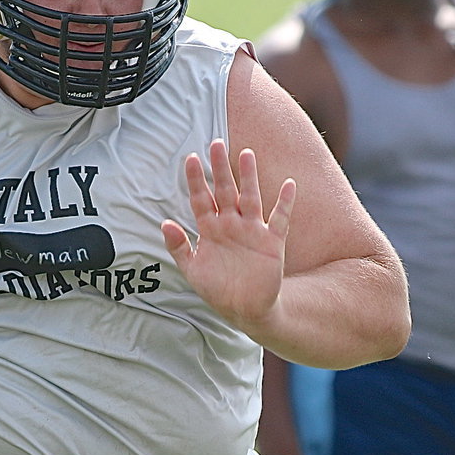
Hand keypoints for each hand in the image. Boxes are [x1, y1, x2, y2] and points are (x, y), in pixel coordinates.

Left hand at [162, 140, 295, 330]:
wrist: (244, 310)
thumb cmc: (217, 290)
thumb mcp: (192, 270)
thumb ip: (178, 247)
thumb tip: (165, 223)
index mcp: (210, 230)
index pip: (200, 199)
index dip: (194, 180)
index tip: (189, 158)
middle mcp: (231, 225)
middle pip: (224, 190)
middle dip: (219, 168)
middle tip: (216, 144)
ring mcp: (252, 230)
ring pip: (250, 198)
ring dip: (248, 177)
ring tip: (246, 154)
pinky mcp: (272, 242)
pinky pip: (280, 219)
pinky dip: (285, 203)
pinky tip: (289, 185)